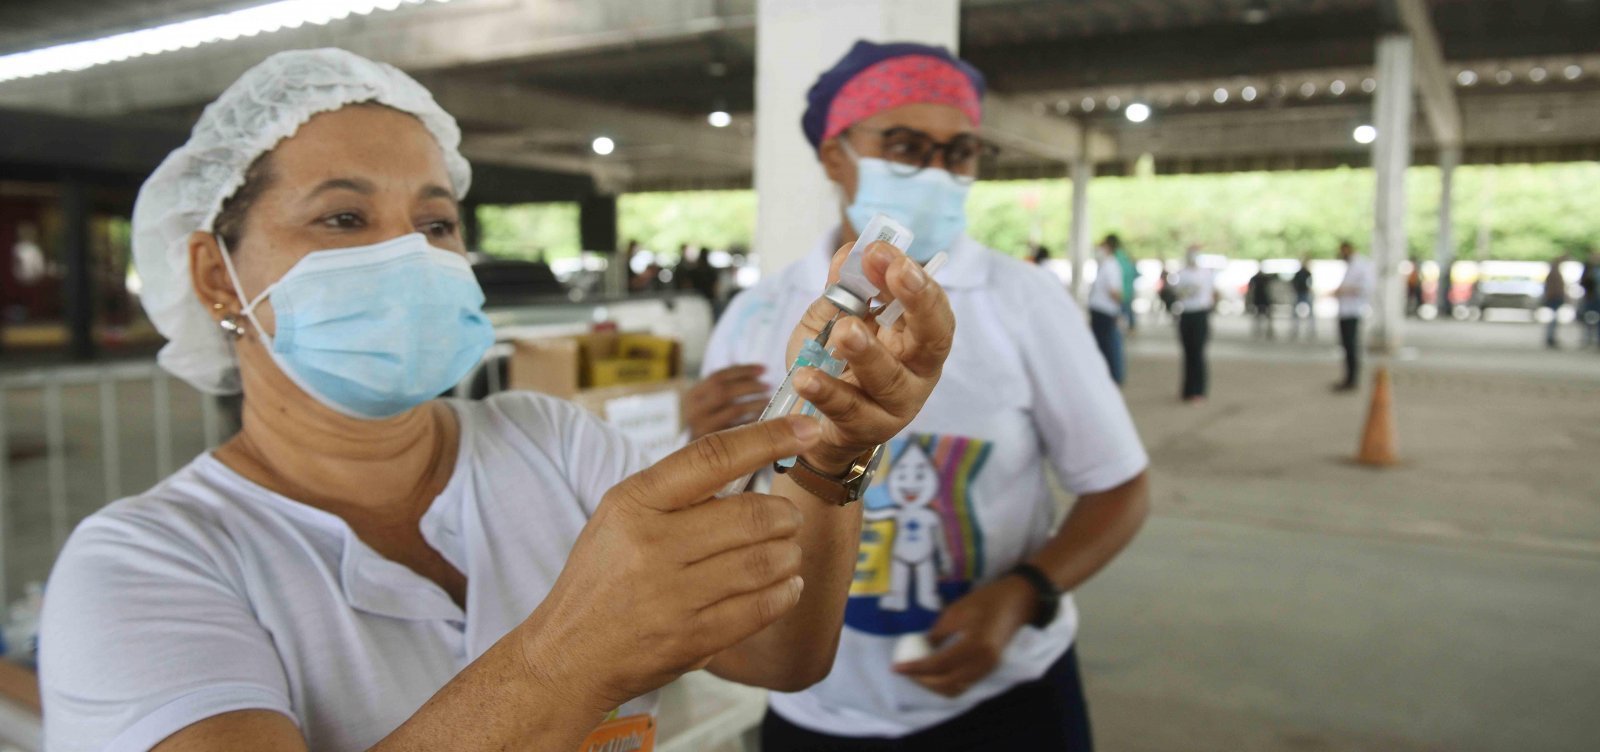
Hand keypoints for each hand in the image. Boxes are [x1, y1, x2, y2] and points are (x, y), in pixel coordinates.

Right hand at [517, 416, 823, 711]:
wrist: (569, 655)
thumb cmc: (605, 576)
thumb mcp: (622, 516)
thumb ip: (680, 491)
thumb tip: (756, 456)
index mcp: (634, 502)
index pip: (713, 457)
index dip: (768, 438)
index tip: (806, 428)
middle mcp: (652, 545)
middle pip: (753, 515)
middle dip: (786, 515)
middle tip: (789, 518)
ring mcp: (672, 596)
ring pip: (766, 562)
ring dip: (790, 555)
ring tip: (787, 553)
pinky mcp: (692, 639)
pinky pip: (762, 607)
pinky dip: (786, 592)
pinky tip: (786, 585)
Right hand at [685, 365, 768, 439]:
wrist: (695, 457)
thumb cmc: (709, 423)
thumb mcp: (708, 403)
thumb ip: (726, 386)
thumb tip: (758, 370)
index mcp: (693, 396)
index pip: (717, 376)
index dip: (743, 371)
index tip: (764, 369)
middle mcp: (694, 412)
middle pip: (724, 390)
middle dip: (750, 385)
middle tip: (768, 385)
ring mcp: (704, 430)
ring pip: (734, 409)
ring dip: (755, 402)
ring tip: (767, 400)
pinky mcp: (716, 445)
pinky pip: (742, 429)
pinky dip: (755, 420)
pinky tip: (765, 417)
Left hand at [787, 242, 954, 471]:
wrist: (816, 427)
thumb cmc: (835, 365)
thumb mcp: (833, 319)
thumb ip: (841, 288)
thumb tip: (847, 252)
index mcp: (916, 337)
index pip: (930, 304)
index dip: (914, 277)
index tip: (883, 250)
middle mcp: (917, 370)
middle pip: (933, 338)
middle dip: (917, 301)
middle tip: (894, 272)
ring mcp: (895, 404)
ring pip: (889, 378)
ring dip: (868, 351)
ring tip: (844, 331)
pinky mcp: (865, 430)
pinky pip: (848, 410)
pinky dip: (826, 391)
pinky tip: (806, 376)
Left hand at [893, 577, 1034, 697]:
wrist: (1018, 601)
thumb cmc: (987, 600)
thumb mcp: (957, 610)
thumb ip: (938, 632)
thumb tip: (922, 647)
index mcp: (975, 646)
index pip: (938, 664)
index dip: (915, 668)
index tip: (896, 667)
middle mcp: (983, 663)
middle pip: (946, 683)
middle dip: (921, 680)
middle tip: (904, 671)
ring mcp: (988, 668)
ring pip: (956, 689)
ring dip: (934, 685)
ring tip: (917, 673)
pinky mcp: (989, 669)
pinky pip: (964, 684)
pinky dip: (946, 682)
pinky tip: (934, 672)